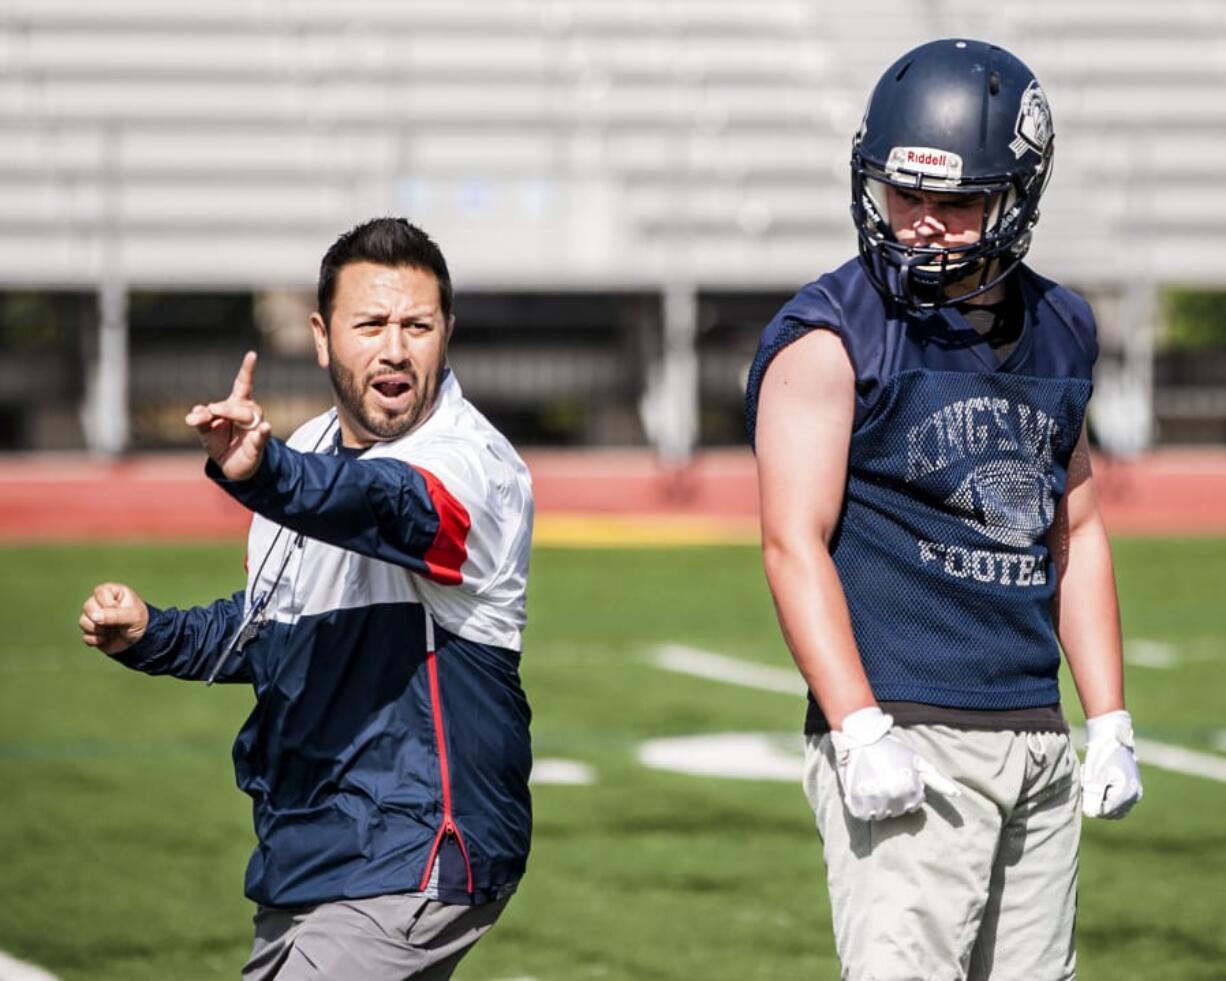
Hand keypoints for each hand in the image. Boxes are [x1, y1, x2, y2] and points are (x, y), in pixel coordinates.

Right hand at [80, 582, 148, 655]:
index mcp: (111, 591)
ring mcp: (92, 616)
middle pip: (88, 607)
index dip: (110, 605)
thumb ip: (115, 615)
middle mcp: (98, 602)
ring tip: (113, 631)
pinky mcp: (89, 631)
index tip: (123, 609)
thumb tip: (94, 617)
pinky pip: (85, 636)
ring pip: (83, 622)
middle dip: (103, 619)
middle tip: (118, 622)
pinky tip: (107, 638)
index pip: (100, 592)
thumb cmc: (138, 621)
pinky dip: (98, 640)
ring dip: (100, 631)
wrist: (139, 639)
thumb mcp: (133, 616)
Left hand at [185, 350, 271, 480]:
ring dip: (232, 414)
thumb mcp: (206, 430)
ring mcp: (255, 428)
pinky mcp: (258, 444)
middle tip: (211, 409)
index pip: (244, 384)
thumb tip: (192, 416)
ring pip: (247, 416)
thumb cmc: (220, 442)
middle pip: (237, 405)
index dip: (248, 370)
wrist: (230, 466)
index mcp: (236, 405)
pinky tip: (265, 427)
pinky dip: (263, 433)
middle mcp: (249, 413)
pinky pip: (261, 437)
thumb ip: (200, 420)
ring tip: (218, 413)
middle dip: (223, 406)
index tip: (252, 354)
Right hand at [831, 706, 961, 820]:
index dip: (907, 792)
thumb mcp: (917, 761)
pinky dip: (862, 807)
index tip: (898, 776)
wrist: (861, 738)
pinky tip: (862, 792)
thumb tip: (958, 795)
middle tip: (884, 778)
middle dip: (893, 798)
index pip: (913, 806)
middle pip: (897, 811)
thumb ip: (937, 780)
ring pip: (880, 815)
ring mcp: (874, 801)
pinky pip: (863, 816)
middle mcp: (894, 798)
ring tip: (872, 783)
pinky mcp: (856, 802)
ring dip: (877, 803)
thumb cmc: (892, 749)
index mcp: (910, 790)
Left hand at [1082, 709, 1142, 818]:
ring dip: (1099, 797)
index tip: (1084, 788)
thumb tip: (1090, 814)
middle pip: (1109, 811)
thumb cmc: (1102, 755)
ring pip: (1112, 806)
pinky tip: (1097, 779)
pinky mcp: (1130, 788)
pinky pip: (1115, 799)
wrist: (1111, 737)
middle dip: (1095, 800)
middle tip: (1087, 782)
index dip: (1090, 802)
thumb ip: (1093, 795)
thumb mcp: (1095, 775)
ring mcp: (1134, 792)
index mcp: (1126, 794)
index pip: (1105, 811)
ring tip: (1092, 780)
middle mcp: (1134, 796)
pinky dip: (1104, 793)